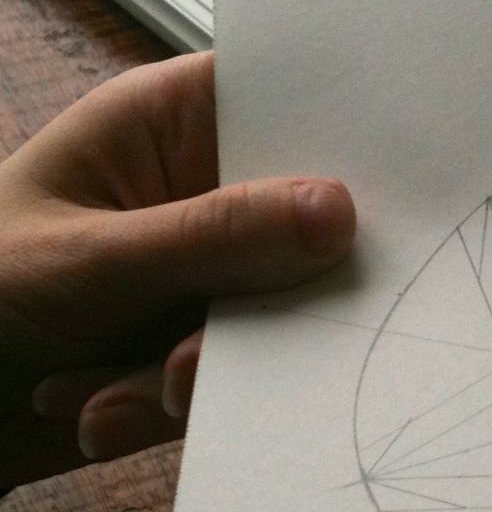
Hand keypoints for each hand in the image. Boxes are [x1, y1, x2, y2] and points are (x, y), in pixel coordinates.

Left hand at [0, 51, 354, 479]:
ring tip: (120, 392)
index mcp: (171, 126)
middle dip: (273, 292)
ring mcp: (208, 269)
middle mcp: (202, 190)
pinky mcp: (203, 336)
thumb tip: (338, 214)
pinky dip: (179, 401)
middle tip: (208, 341)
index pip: (285, 101)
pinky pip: (245, 366)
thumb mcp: (89, 258)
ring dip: (207, 364)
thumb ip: (215, 237)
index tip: (382, 190)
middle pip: (304, 218)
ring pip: (279, 307)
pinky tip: (99, 410)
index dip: (343, 138)